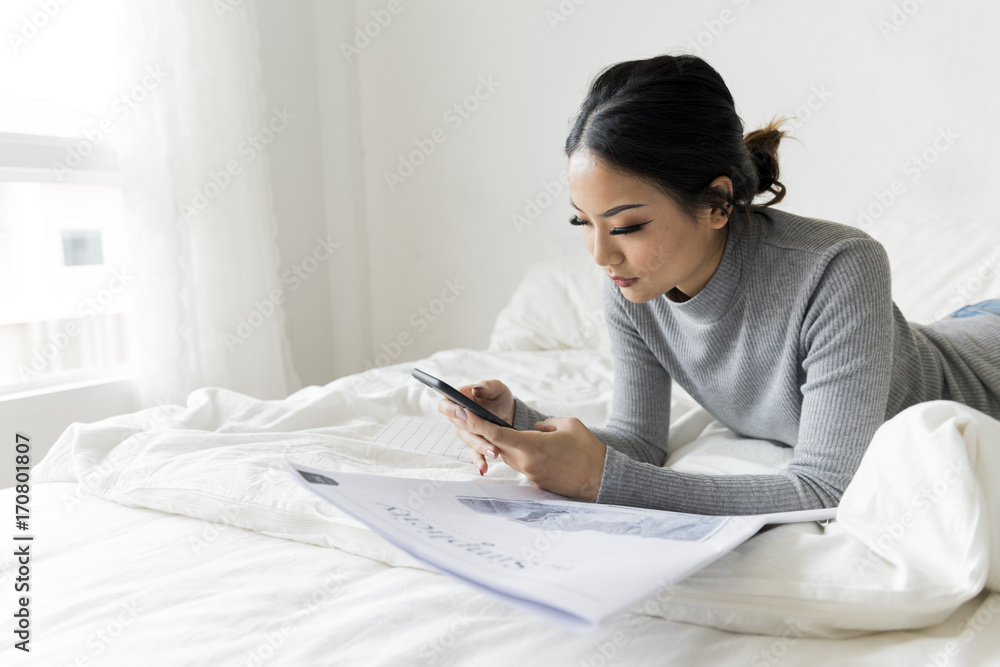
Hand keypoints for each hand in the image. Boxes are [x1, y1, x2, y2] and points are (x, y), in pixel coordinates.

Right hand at [437, 379, 513, 475]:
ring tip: (495, 452)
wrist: (508, 412)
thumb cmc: (498, 397)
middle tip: (485, 434)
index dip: (451, 409)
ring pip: (469, 442)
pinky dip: (479, 461)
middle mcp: (458, 418)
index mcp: (458, 400)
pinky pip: (474, 454)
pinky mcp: (475, 444)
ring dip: (481, 448)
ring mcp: (466, 433)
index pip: (445, 405)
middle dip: (472, 432)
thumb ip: (487, 386)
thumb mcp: (497, 387)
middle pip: (459, 427)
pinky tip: (484, 469)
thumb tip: (476, 389)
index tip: (462, 411)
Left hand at [446, 401, 606, 501]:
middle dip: (487, 432)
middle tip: (474, 417)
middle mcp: (526, 463)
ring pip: (510, 455)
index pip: (495, 435)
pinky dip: (523, 454)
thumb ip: (545, 424)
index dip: (476, 423)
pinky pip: (523, 464)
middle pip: (498, 446)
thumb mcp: (567, 424)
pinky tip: (537, 449)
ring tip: (507, 431)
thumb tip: (534, 429)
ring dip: (506, 444)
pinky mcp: (538, 482)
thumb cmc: (587, 449)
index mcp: (531, 446)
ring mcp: (531, 475)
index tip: (463, 412)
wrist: (602, 479)